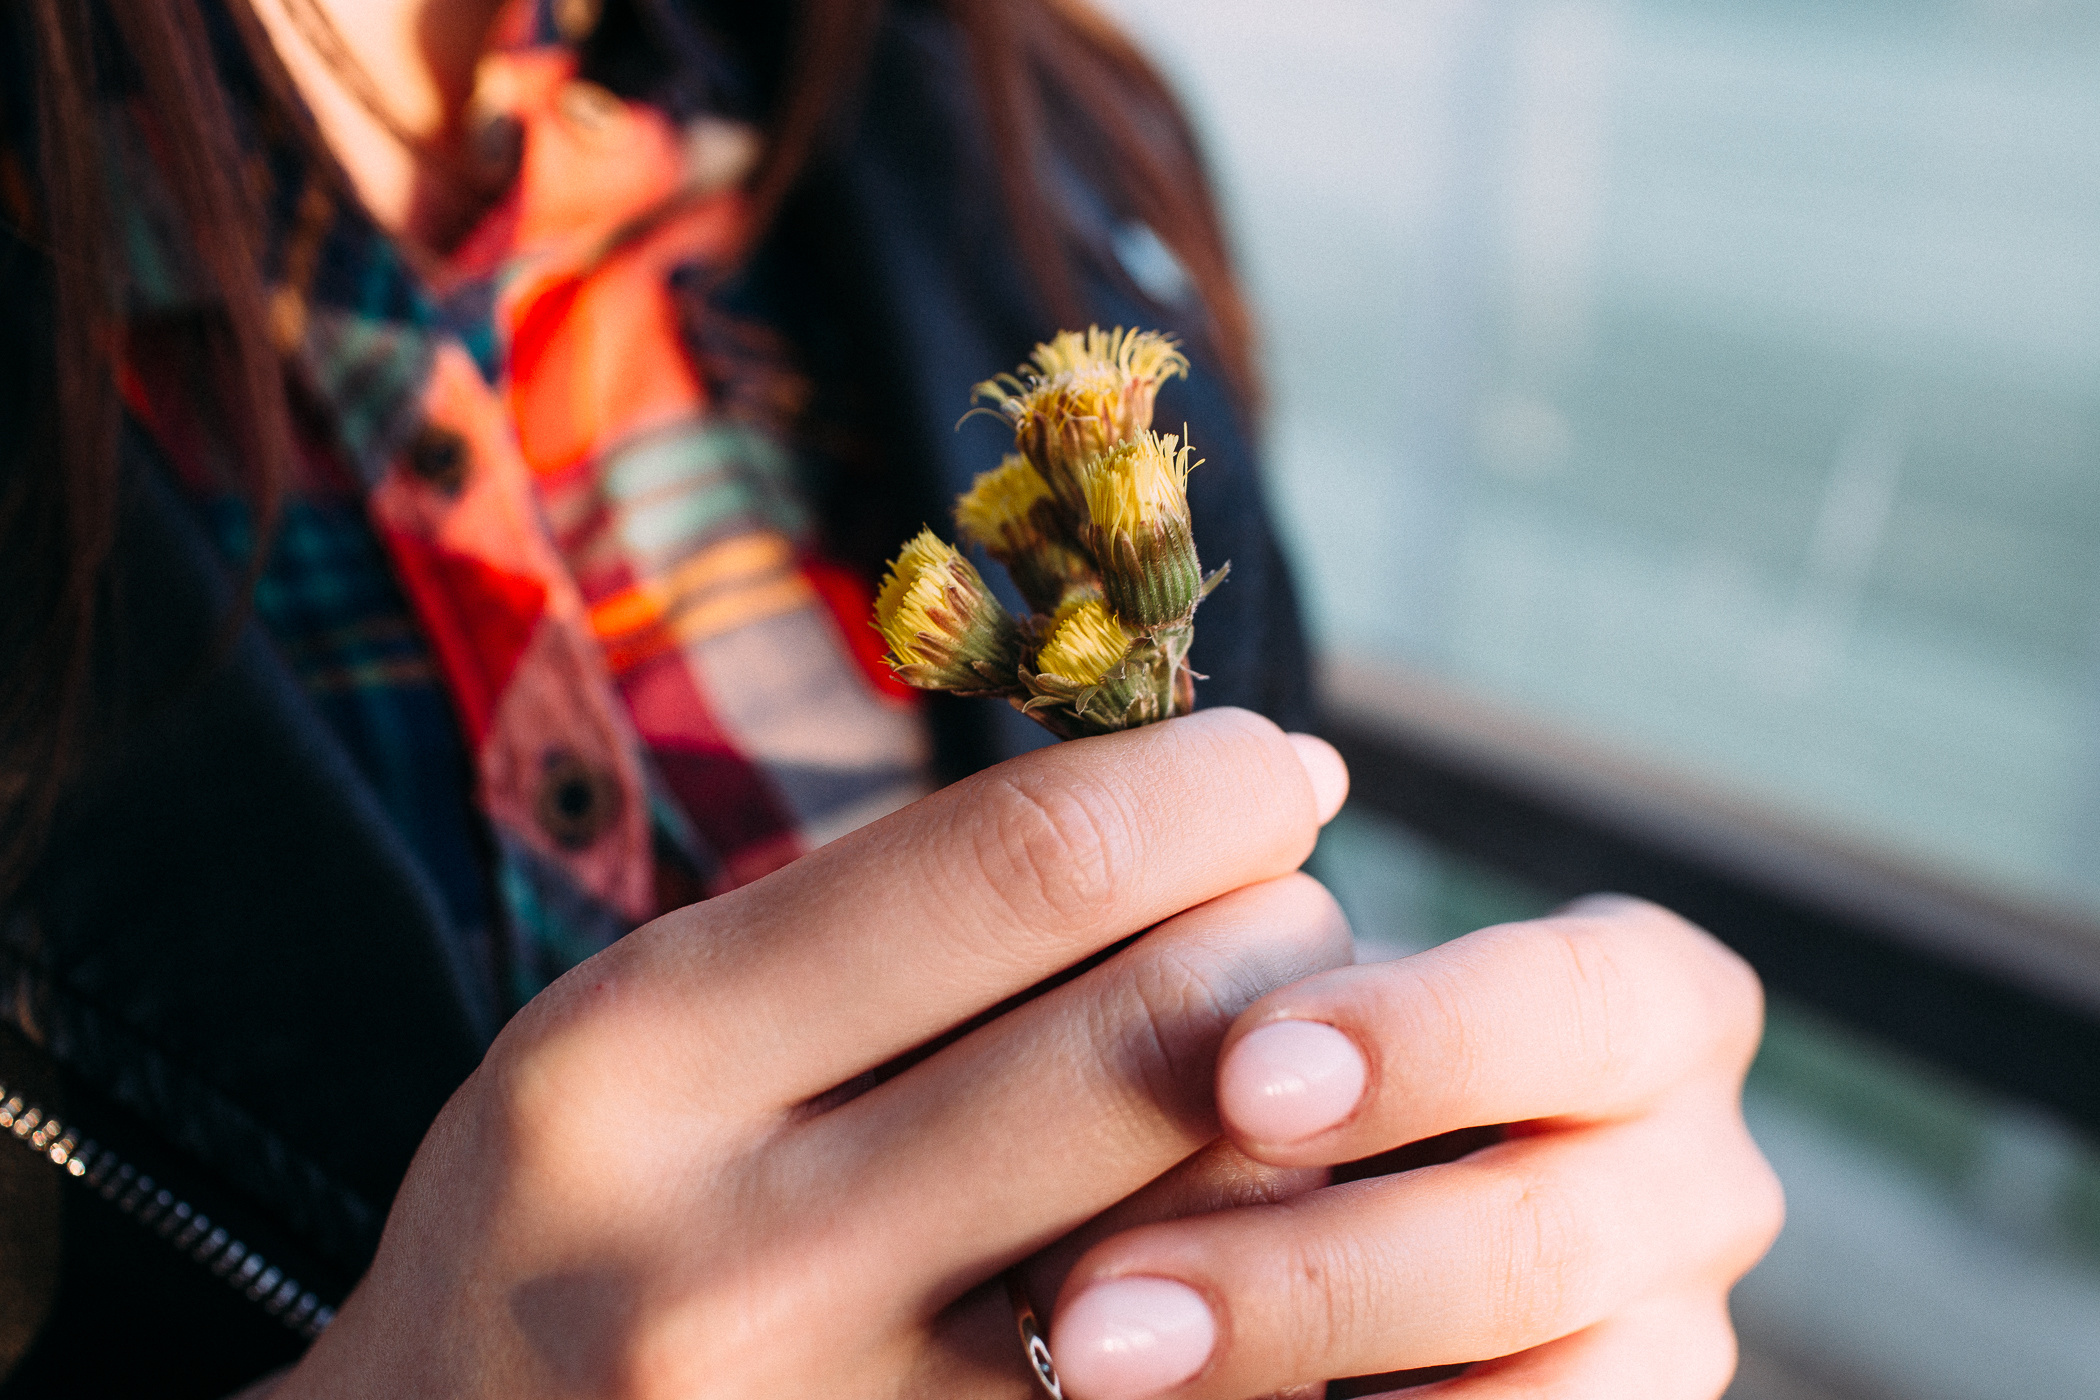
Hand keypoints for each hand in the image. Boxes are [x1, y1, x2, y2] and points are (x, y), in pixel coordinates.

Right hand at [272, 708, 1352, 1397]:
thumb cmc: (589, 1213)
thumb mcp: (656, 1026)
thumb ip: (900, 915)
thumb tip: (1234, 784)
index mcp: (640, 1060)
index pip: (1024, 863)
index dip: (1201, 785)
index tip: (1258, 770)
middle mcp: (734, 1268)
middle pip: (1157, 1033)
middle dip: (1282, 935)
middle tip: (1285, 916)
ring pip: (1224, 1228)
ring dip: (1304, 1108)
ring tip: (1265, 1066)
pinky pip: (1207, 1379)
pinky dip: (1264, 1276)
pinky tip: (1227, 1227)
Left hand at [1048, 895, 1782, 1399]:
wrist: (1408, 1167)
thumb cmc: (1350, 1043)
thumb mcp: (1340, 993)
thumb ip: (1277, 1004)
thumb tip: (1149, 1037)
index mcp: (1657, 1004)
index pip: (1575, 1001)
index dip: (1417, 1040)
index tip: (1235, 1076)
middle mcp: (1701, 1173)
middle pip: (1536, 1234)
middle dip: (1304, 1274)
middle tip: (1099, 1299)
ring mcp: (1678, 1326)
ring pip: (1543, 1386)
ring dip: (1307, 1367)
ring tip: (1109, 1367)